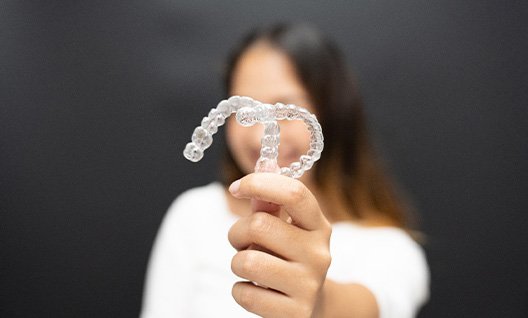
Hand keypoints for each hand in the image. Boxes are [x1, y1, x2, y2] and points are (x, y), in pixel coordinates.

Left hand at [228, 173, 331, 316]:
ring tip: (250, 267)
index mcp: (319, 226)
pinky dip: (239, 290)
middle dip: (237, 232)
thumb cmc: (289, 260)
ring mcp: (309, 285)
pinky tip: (255, 290)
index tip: (237, 187)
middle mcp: (319, 254)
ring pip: (247, 261)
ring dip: (237, 263)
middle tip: (241, 242)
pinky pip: (244, 293)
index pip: (294, 193)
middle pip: (259, 225)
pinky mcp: (295, 313)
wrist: (311, 309)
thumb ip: (271, 203)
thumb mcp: (285, 230)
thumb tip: (264, 164)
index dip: (260, 183)